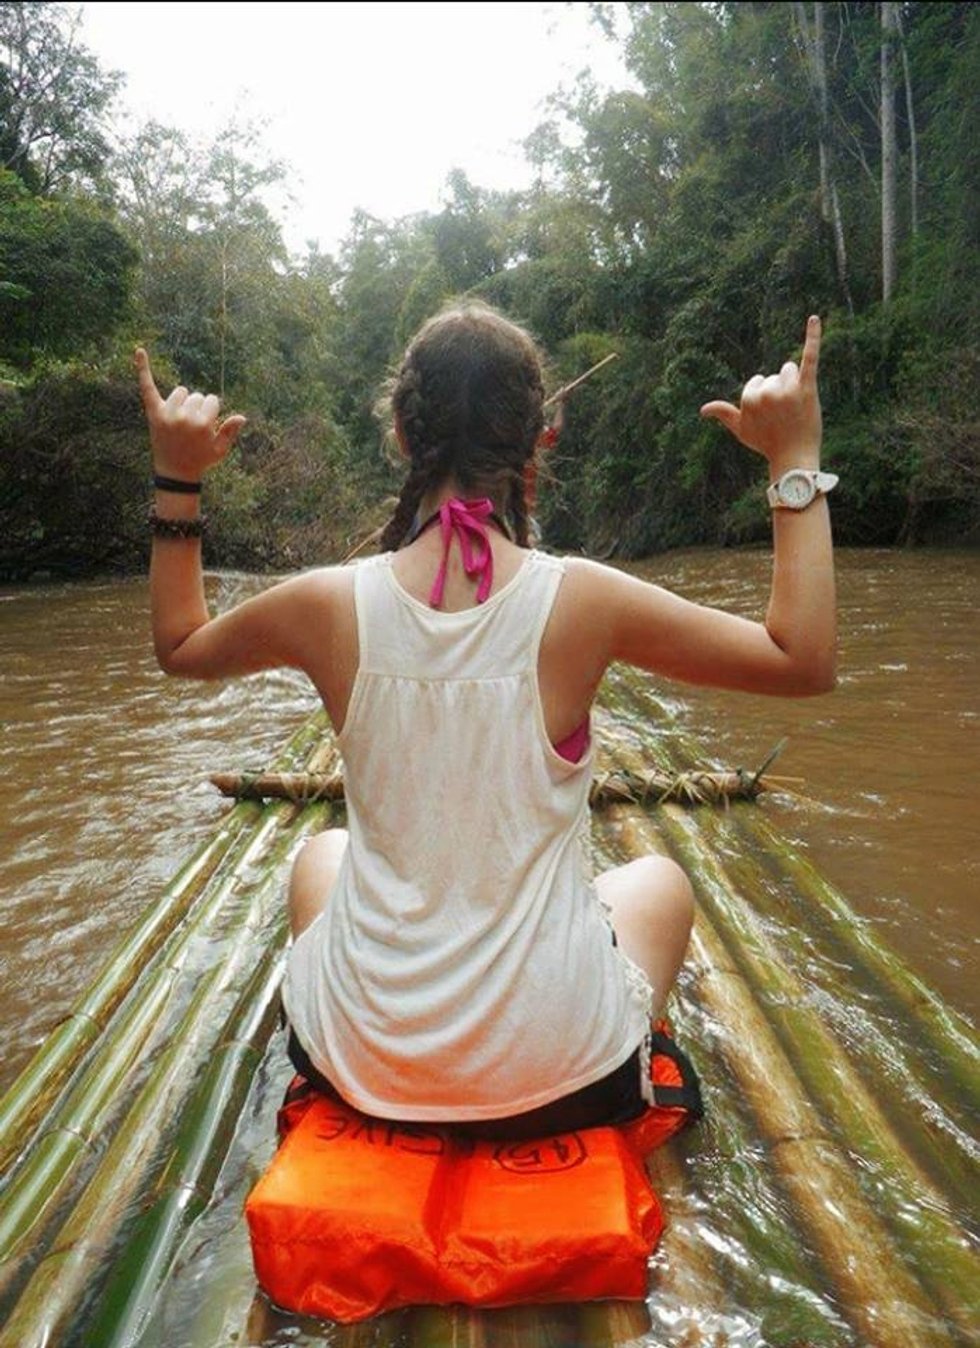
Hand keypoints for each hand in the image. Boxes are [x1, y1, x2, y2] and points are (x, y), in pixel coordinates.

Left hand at [136, 348, 246, 479]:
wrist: (175, 474)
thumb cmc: (200, 461)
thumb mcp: (220, 450)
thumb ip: (230, 431)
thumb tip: (242, 417)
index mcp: (203, 424)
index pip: (212, 401)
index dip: (211, 413)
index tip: (206, 428)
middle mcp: (184, 417)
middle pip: (197, 396)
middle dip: (198, 409)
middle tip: (191, 430)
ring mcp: (167, 414)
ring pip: (181, 392)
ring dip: (183, 402)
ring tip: (179, 421)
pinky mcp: (153, 413)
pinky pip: (148, 386)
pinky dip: (143, 368)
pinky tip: (140, 350)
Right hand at [700, 316, 821, 470]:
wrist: (794, 457)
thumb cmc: (767, 444)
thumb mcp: (741, 430)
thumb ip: (724, 414)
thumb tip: (702, 410)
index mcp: (749, 398)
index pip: (757, 382)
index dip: (765, 399)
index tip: (770, 417)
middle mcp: (767, 392)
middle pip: (774, 376)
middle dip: (780, 392)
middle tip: (786, 416)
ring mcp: (788, 389)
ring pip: (789, 371)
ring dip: (794, 385)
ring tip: (797, 408)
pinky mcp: (808, 387)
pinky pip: (809, 356)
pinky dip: (813, 336)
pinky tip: (814, 318)